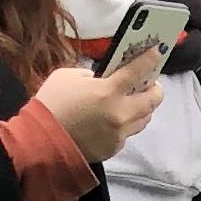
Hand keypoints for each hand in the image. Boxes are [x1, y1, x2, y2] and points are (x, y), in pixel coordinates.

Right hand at [38, 54, 164, 162]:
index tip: (157, 52)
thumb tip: (102, 79)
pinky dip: (125, 124)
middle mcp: (120, 113)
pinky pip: (127, 133)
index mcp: (108, 91)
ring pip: (144, 119)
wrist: (42, 140)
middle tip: (151, 83)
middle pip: (152, 101)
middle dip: (155, 90)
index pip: (137, 71)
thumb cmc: (51, 103)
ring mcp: (120, 133)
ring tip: (136, 101)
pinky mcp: (115, 148)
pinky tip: (115, 120)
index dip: (149, 60)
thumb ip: (90, 75)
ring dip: (143, 108)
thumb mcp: (67, 76)